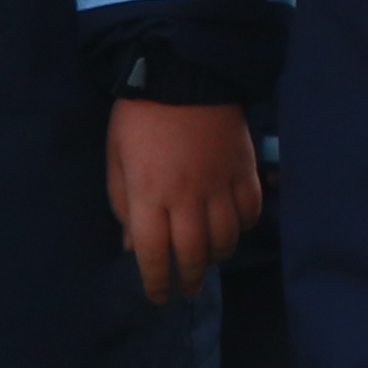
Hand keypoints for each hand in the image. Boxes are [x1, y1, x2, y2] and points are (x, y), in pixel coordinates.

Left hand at [107, 98, 261, 303]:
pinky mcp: (243, 168)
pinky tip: (235, 227)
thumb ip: (122, 204)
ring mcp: (219, 183)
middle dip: (189, 278)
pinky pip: (251, 209)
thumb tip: (133, 246)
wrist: (184, 72)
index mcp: (148, 195)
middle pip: (193, 254)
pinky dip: (245, 225)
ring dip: (217, 256)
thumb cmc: (139, 116)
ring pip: (226, 238)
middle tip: (187, 288)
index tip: (158, 295)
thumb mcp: (116, 159)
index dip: (155, 282)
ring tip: (209, 260)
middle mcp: (186, 197)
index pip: (153, 255)